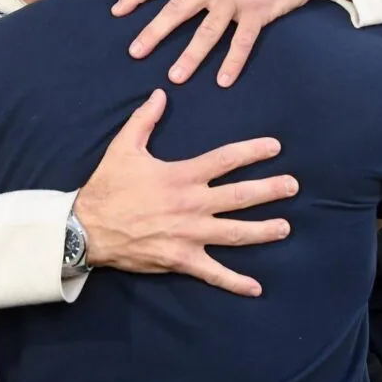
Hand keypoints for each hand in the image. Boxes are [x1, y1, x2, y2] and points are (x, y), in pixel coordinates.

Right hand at [74, 89, 296, 297]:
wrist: (88, 227)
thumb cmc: (107, 186)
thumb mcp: (124, 147)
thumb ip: (144, 119)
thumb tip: (160, 94)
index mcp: (182, 175)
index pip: (226, 160)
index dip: (253, 151)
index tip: (275, 147)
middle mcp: (192, 204)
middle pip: (240, 196)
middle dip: (270, 190)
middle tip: (293, 186)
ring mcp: (190, 234)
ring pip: (236, 233)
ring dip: (264, 230)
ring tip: (285, 227)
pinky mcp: (182, 259)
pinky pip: (214, 273)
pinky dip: (236, 282)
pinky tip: (256, 287)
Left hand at [111, 0, 337, 86]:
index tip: (116, 11)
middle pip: (176, 10)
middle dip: (153, 33)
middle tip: (134, 53)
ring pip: (206, 32)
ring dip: (190, 56)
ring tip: (175, 77)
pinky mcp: (257, 13)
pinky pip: (242, 42)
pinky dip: (233, 62)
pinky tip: (223, 81)